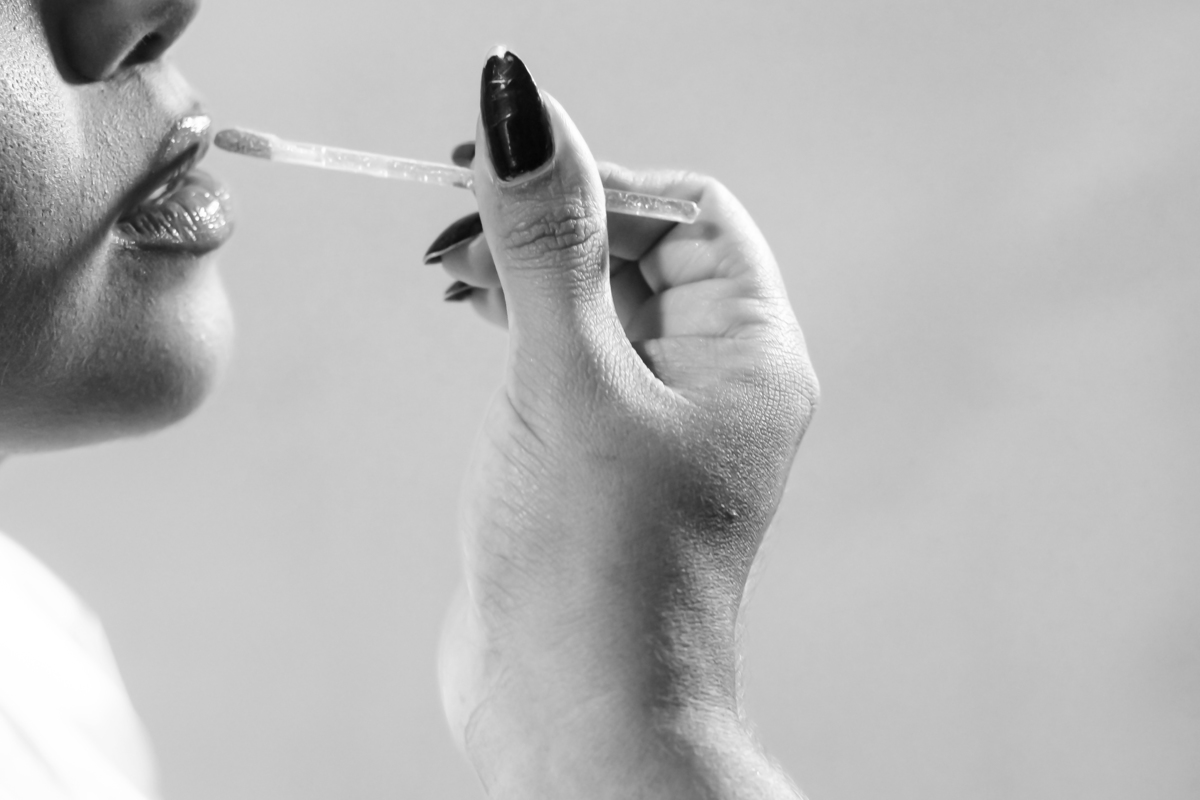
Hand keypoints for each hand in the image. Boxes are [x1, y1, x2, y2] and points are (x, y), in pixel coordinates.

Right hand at [434, 50, 815, 799]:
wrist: (574, 715)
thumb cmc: (594, 564)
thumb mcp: (567, 379)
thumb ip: (544, 241)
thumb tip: (523, 109)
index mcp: (748, 356)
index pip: (688, 214)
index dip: (600, 181)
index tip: (500, 173)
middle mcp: (716, 384)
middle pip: (641, 248)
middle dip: (552, 219)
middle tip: (457, 209)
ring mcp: (657, 422)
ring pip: (598, 299)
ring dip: (527, 265)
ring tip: (451, 265)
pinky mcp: (602, 454)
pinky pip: (571, 353)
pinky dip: (521, 318)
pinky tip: (471, 309)